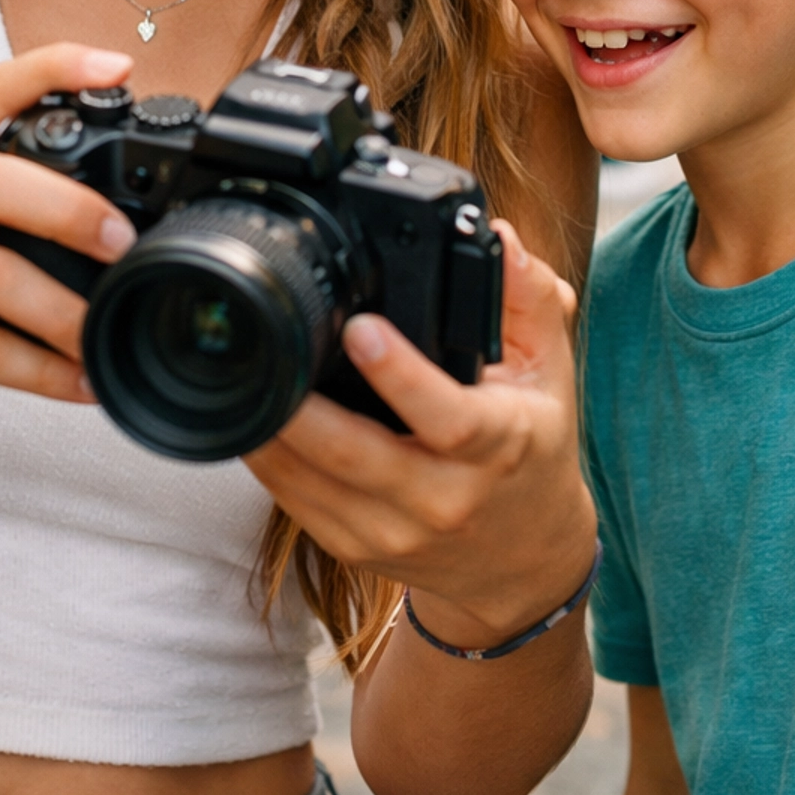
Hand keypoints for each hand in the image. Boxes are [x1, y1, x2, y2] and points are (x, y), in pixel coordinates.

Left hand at [245, 220, 596, 646]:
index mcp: (497, 446)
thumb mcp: (549, 372)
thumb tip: (499, 235)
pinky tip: (251, 423)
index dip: (401, 375)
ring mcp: (397, 531)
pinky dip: (269, 464)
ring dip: (272, 434)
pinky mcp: (358, 549)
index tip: (361, 330)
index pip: (447, 418)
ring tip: (245, 379)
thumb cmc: (533, 451)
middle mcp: (446, 498)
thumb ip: (527, 299)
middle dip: (303, 408)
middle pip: (358, 456)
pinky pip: (298, 506)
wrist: (525, 560)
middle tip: (268, 351)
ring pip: (314, 485)